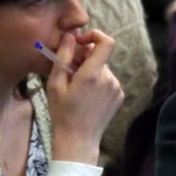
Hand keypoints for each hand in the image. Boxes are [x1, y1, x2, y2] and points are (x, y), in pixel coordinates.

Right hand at [46, 30, 123, 164]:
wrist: (78, 140)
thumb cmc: (62, 112)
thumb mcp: (55, 83)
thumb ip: (63, 56)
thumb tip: (70, 36)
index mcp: (93, 74)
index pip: (106, 42)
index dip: (94, 35)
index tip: (80, 42)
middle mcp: (109, 79)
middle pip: (99, 57)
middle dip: (84, 59)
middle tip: (69, 71)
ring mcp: (117, 88)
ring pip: (102, 69)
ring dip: (90, 71)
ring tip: (76, 88)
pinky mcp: (119, 96)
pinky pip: (107, 80)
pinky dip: (97, 82)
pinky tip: (87, 96)